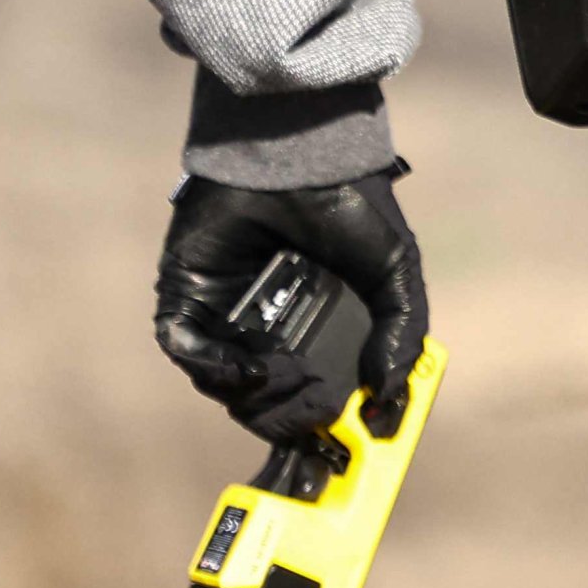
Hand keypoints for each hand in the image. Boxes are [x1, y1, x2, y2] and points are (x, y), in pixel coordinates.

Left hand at [154, 169, 430, 449]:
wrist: (300, 159)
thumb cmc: (349, 206)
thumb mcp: (395, 272)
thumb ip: (401, 333)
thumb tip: (387, 399)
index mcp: (311, 321)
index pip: (307, 387)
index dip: (319, 415)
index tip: (340, 428)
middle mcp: (264, 322)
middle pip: (262, 396)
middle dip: (284, 414)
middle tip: (310, 412)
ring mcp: (222, 311)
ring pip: (223, 382)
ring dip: (251, 395)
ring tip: (281, 379)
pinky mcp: (186, 296)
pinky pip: (187, 349)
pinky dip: (211, 367)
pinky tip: (244, 367)